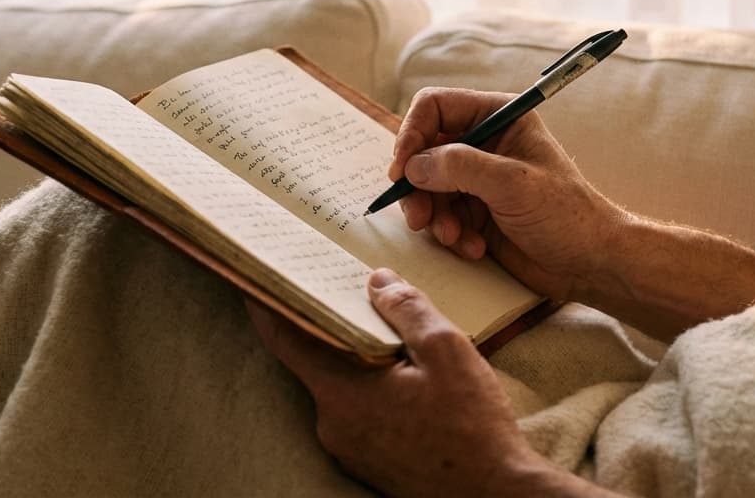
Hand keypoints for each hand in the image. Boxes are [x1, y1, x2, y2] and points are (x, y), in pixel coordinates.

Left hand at [248, 268, 556, 497]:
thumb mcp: (446, 350)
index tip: (257, 279)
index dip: (269, 305)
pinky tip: (402, 376)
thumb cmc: (473, 429)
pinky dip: (369, 387)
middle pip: (316, 360)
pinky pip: (358, 412)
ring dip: (356, 358)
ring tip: (385, 331)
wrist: (496, 497)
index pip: (285, 339)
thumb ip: (407, 309)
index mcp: (341, 393)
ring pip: (342, 387)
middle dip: (328, 325)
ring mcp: (350, 448)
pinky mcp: (369, 462)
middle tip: (339, 291)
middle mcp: (333, 424)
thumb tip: (377, 282)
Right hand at [389, 87, 626, 302]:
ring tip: (452, 236)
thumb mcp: (512, 183)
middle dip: (418, 185)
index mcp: (498, 117)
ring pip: (426, 186)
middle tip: (418, 215)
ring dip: (433, 215)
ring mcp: (477, 178)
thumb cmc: (567, 215)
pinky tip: (472, 247)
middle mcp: (484, 142)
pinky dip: (449, 233)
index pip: (435, 107)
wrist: (590, 263)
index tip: (402, 170)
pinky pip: (440, 215)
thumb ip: (460, 167)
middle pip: (423, 150)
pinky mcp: (474, 211)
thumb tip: (414, 165)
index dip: (412, 134)